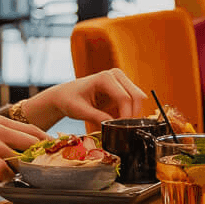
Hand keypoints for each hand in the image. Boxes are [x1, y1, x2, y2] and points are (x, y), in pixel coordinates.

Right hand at [0, 115, 46, 203]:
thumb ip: (13, 142)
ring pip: (26, 161)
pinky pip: (14, 174)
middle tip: (42, 168)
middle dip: (41, 157)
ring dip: (20, 170)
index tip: (56, 153)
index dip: (47, 144)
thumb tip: (45, 150)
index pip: (35, 131)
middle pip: (36, 144)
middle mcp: (0, 129)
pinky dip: (7, 179)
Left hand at [24, 69, 147, 129]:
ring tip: (118, 124)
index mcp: (105, 77)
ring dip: (132, 113)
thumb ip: (97, 117)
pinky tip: (118, 118)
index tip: (119, 128)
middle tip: (122, 129)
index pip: (124, 98)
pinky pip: (134, 101)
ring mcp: (121, 80)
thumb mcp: (79, 111)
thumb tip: (113, 126)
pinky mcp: (123, 87)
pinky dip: (129, 112)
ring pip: (138, 99)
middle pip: (136, 97)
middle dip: (132, 115)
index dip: (125, 116)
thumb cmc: (69, 100)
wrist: (66, 95)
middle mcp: (116, 75)